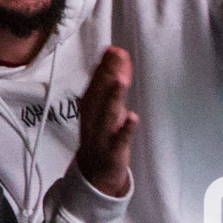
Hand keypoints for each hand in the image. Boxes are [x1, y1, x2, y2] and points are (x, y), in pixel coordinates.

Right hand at [75, 46, 136, 197]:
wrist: (95, 172)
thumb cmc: (101, 133)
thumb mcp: (103, 106)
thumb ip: (109, 81)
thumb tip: (116, 54)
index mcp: (89, 105)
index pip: (96, 81)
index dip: (104, 66)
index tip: (113, 50)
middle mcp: (93, 117)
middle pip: (99, 93)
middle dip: (107, 74)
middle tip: (117, 55)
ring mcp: (102, 134)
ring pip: (107, 114)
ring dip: (113, 97)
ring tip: (121, 80)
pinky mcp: (113, 151)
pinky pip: (119, 139)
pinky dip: (125, 129)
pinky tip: (132, 117)